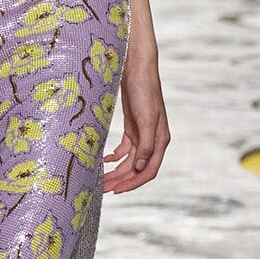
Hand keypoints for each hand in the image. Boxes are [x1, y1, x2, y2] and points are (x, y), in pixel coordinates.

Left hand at [103, 51, 168, 193]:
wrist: (136, 67)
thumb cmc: (144, 90)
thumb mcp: (145, 118)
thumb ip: (145, 145)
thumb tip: (140, 168)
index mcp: (160, 140)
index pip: (148, 171)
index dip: (133, 183)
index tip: (116, 191)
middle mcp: (153, 140)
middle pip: (136, 169)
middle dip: (120, 180)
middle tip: (102, 189)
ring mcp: (142, 133)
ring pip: (129, 160)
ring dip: (116, 171)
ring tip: (100, 180)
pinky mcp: (133, 126)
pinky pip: (124, 148)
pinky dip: (115, 156)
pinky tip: (104, 160)